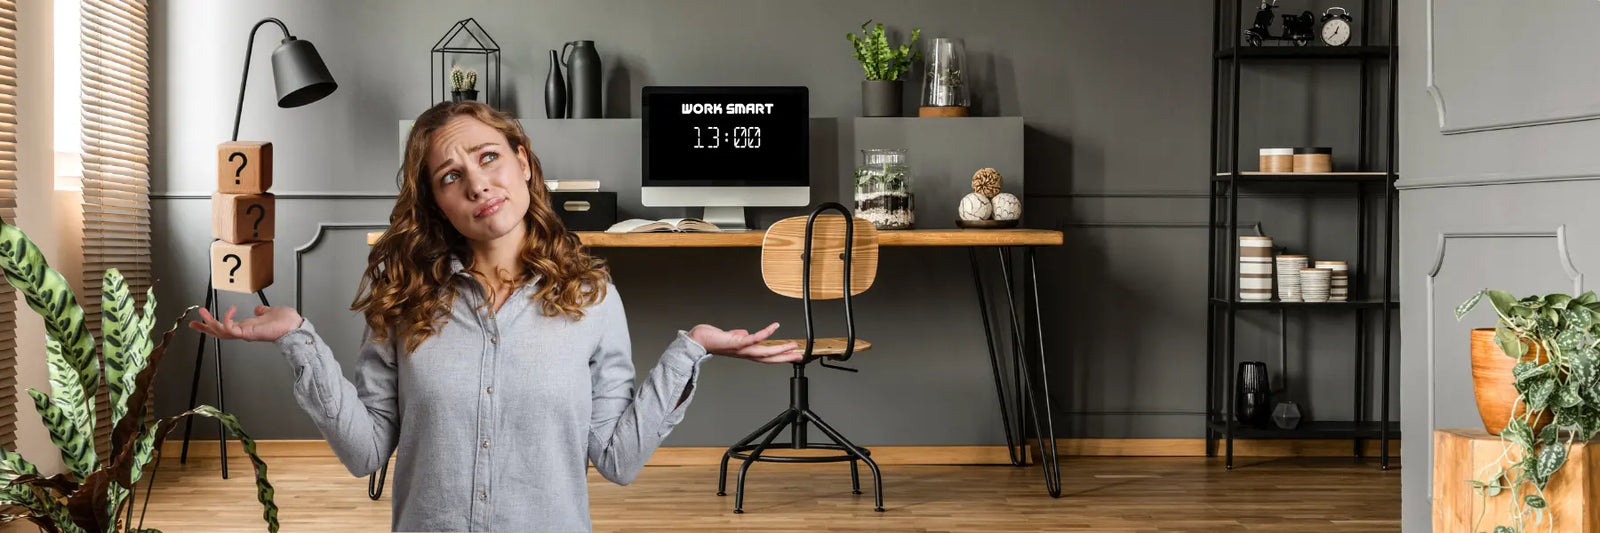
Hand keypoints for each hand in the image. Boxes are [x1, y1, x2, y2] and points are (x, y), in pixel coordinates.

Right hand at [188, 305, 302, 342]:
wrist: (295, 326)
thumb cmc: (286, 321)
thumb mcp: (270, 312)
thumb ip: (262, 312)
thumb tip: (259, 309)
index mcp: (247, 327)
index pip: (225, 327)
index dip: (212, 325)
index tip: (200, 321)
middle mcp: (244, 332)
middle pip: (219, 333)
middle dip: (205, 328)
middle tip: (192, 322)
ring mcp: (245, 333)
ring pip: (221, 332)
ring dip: (210, 323)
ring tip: (202, 312)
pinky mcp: (248, 333)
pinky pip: (231, 328)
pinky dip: (227, 319)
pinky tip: (230, 310)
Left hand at [688, 322, 802, 363]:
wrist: (698, 340)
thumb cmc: (711, 338)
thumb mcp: (729, 337)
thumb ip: (739, 336)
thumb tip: (745, 332)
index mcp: (745, 351)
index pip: (766, 356)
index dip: (780, 356)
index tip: (792, 354)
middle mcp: (745, 353)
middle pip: (769, 358)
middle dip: (785, 357)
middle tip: (799, 355)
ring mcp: (742, 349)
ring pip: (765, 352)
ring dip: (780, 349)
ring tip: (793, 345)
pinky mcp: (737, 342)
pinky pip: (754, 338)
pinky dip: (766, 333)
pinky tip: (775, 326)